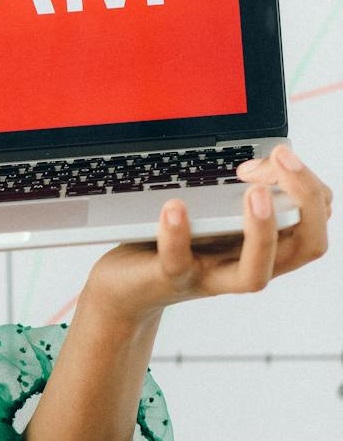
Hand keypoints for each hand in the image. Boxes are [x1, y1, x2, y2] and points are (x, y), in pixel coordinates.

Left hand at [83, 145, 331, 325]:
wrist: (125, 287)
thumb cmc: (172, 244)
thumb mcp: (211, 213)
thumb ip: (234, 193)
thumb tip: (256, 162)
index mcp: (263, 247)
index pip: (314, 223)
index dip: (309, 186)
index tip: (279, 154)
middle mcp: (244, 265)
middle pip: (305, 247)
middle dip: (307, 200)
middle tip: (283, 158)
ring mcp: (208, 276)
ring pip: (255, 272)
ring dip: (262, 230)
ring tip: (253, 191)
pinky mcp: (168, 278)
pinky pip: (177, 262)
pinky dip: (177, 234)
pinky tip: (175, 206)